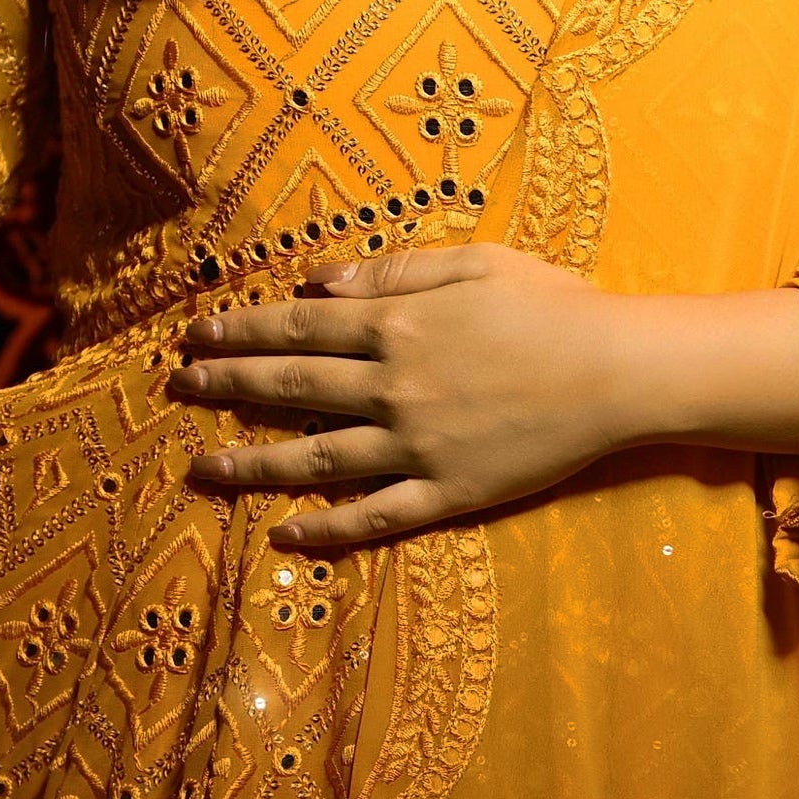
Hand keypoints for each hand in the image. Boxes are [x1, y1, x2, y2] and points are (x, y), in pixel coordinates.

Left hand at [168, 244, 664, 556]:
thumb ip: (392, 269)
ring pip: (316, 458)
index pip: (298, 328)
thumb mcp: (473, 262)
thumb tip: (318, 283)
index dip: (242, 332)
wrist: (619, 373)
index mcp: (398, 324)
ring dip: (252, 462)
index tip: (197, 336)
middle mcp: (394, 386)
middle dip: (227, 386)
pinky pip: (375, 517)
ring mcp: (417, 445)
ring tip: (203, 465)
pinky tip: (284, 535)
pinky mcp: (447, 492)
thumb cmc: (554, 307)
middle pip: (291, 388)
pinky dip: (327, 529)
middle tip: (179, 388)